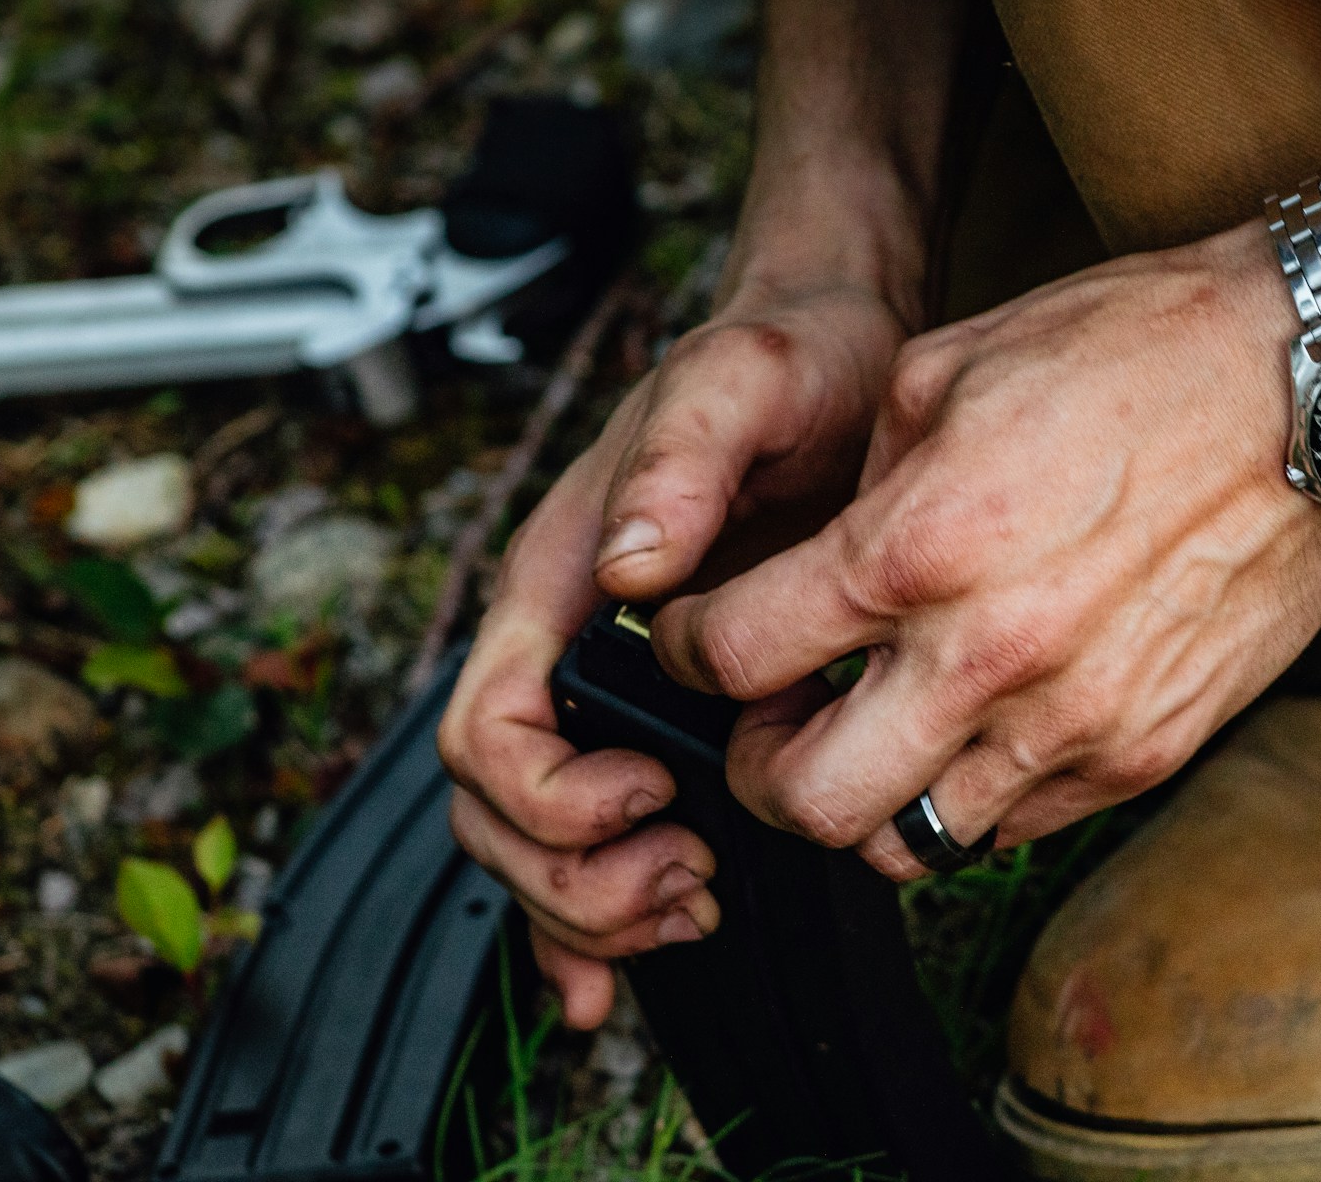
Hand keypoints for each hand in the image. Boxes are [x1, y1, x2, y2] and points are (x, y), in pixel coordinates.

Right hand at [439, 277, 906, 1026]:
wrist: (832, 361)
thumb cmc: (783, 366)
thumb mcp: (741, 384)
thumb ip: (678, 461)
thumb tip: (625, 565)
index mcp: (554, 581)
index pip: (488, 729)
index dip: (555, 796)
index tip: (655, 792)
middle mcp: (561, 648)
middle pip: (497, 814)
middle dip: (576, 879)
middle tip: (690, 883)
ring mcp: (603, 690)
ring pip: (539, 844)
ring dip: (601, 906)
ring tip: (698, 905)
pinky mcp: (659, 715)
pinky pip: (594, 837)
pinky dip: (602, 913)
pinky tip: (634, 960)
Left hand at [651, 221, 1320, 878]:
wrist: (1315, 392)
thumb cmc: (1133, 354)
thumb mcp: (949, 369)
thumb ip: (858, 486)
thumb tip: (814, 566)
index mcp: (915, 546)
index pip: (733, 657)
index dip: (681, 653)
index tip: (691, 641)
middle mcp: (986, 656)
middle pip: (802, 801)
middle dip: (756, 768)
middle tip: (767, 720)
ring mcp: (1072, 721)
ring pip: (909, 842)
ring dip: (864, 796)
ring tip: (874, 729)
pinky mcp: (1143, 753)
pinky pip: (1013, 827)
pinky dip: (965, 795)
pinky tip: (972, 725)